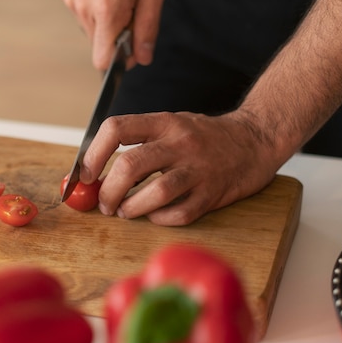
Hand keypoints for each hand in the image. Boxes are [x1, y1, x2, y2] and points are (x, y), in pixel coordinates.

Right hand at [58, 0, 167, 69]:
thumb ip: (147, 27)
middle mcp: (83, 6)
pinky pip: (82, 13)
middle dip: (116, 35)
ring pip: (90, 29)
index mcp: (106, 8)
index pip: (101, 59)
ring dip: (106, 20)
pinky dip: (95, 8)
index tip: (130, 51)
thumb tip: (141, 58)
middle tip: (131, 10)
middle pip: (98, 44)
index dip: (117, 60)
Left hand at [79, 111, 282, 225]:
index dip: (93, 154)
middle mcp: (180, 142)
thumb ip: (139, 143)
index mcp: (164, 122)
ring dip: (132, 208)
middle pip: (130, 166)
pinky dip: (160, 219)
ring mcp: (198, 168)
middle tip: (104, 204)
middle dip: (108, 191)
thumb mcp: (172, 125)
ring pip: (155, 193)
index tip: (86, 175)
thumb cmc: (204, 137)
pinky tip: (156, 216)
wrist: (255, 140)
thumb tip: (97, 172)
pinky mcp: (213, 193)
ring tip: (126, 211)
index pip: (116, 129)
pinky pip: (180, 213)